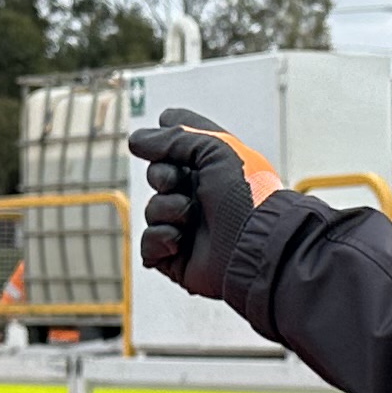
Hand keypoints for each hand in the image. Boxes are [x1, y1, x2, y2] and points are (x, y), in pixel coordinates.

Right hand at [128, 108, 281, 299]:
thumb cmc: (248, 196)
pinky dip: (159, 239)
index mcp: (213, 169)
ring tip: (189, 218)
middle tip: (178, 184)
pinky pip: (148, 243)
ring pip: (152, 209)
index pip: (177, 147)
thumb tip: (137, 139)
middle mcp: (201, 195)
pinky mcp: (177, 256)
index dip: (165, 142)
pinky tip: (178, 241)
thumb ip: (177, 136)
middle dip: (163, 177)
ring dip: (166, 210)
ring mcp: (189, 226)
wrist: (254, 245)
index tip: (161, 138)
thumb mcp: (217, 148)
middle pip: (157, 175)